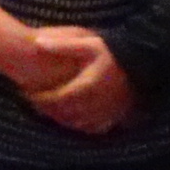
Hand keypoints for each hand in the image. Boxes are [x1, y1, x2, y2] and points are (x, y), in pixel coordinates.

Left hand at [14, 28, 131, 134]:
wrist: (141, 60)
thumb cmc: (110, 50)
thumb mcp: (88, 42)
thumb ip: (63, 45)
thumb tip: (37, 43)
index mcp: (89, 84)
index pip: (59, 97)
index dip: (41, 99)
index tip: (28, 94)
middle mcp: (99, 101)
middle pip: (66, 112)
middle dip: (48, 110)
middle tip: (34, 104)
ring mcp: (109, 111)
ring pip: (78, 122)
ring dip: (61, 119)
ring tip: (47, 111)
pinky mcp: (117, 117)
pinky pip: (95, 127)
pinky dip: (80, 125)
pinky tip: (70, 118)